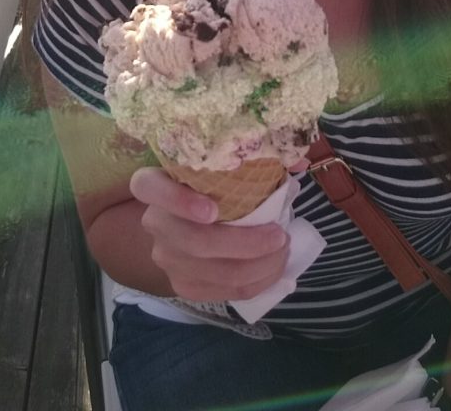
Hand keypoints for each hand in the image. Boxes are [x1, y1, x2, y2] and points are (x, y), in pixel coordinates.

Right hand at [130, 167, 289, 301]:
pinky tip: (275, 268)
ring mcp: (165, 258)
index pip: (150, 189)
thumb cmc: (209, 183)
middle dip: (244, 244)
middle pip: (194, 242)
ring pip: (213, 272)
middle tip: (280, 234)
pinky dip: (255, 282)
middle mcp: (153, 222)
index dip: (179, 201)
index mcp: (153, 184)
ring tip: (284, 248)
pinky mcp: (182, 285)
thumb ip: (254, 158)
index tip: (213, 209)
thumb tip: (301, 160)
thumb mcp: (220, 165)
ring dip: (258, 266)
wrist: (183, 219)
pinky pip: (223, 292)